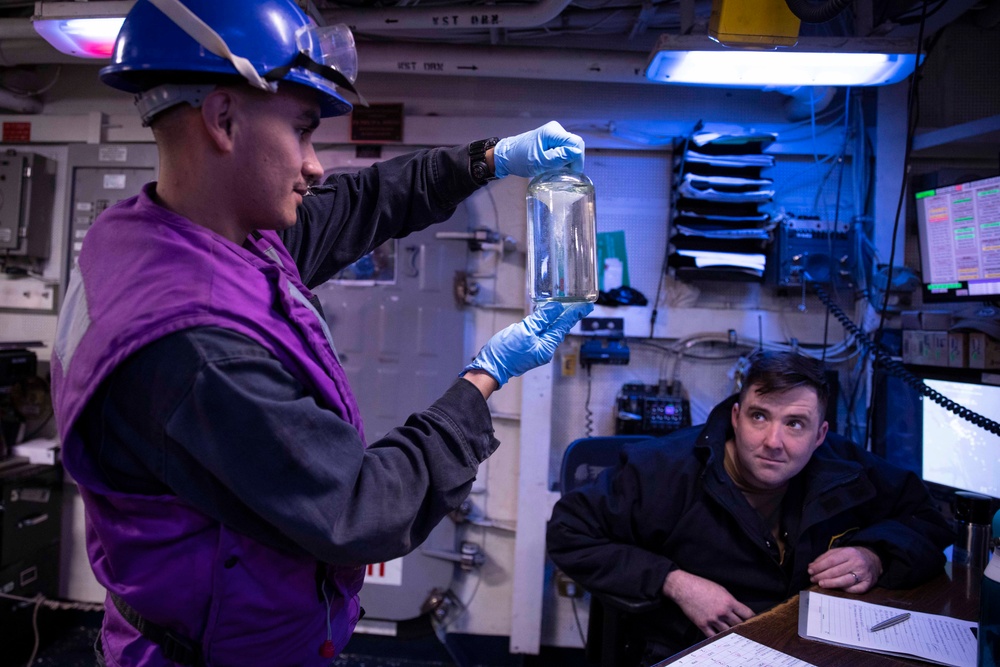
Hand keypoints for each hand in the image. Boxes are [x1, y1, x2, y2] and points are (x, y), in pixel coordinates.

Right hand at [463, 301, 592, 387]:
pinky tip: (545, 316)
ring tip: (565, 306)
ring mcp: (536, 348)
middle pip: (559, 327)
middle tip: (579, 303)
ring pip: (549, 329)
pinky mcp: (527, 346)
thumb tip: (556, 308)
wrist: (490, 367)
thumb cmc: (505, 352)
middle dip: (568, 314)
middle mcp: (544, 348)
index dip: (575, 313)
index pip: (564, 325)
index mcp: (547, 346)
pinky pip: (540, 332)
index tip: (586, 305)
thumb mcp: (525, 331)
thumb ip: (541, 319)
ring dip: (556, 317)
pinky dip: (544, 322)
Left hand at [493, 121, 584, 177]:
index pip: (576, 143)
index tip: (574, 173)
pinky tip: (555, 166)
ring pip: (570, 148)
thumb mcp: (540, 162)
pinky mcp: (552, 139)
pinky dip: (562, 159)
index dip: (578, 158)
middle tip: (566, 174)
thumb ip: (560, 157)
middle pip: (575, 144)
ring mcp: (554, 134)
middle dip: (573, 160)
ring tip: (558, 170)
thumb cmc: (520, 159)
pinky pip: (564, 149)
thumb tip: (577, 153)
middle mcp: (555, 129)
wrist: (507, 156)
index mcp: (552, 132)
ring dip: (568, 160)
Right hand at [662, 569, 754, 637]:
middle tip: (746, 631)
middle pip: (738, 625)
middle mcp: (722, 612)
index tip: (754, 622)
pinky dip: (718, 638)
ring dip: (732, 634)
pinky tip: (722, 639)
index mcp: (729, 601)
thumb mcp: (720, 589)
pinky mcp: (702, 624)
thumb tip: (737, 610)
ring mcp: (712, 619)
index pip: (747, 614)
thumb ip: (730, 601)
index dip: (752, 619)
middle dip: (743, 628)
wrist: (684, 588)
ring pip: (727, 632)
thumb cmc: (701, 585)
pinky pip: (713, 636)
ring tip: (735, 637)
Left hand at [808, 546, 881, 592]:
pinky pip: (854, 589)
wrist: (874, 559)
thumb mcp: (840, 551)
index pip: (831, 561)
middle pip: (836, 571)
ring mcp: (863, 574)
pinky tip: (836, 589)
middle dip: (822, 576)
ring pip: (844, 581)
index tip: (810, 571)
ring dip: (830, 583)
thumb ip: (826, 557)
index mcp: (849, 552)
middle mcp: (857, 563)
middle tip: (813, 579)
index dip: (819, 566)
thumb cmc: (853, 555)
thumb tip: (812, 566)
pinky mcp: (868, 584)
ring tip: (820, 584)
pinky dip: (844, 590)